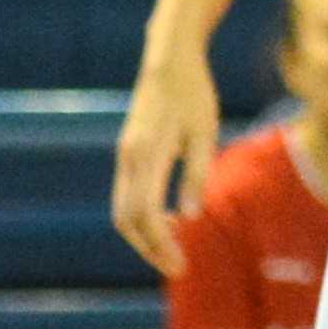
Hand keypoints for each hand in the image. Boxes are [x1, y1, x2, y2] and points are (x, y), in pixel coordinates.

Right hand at [112, 44, 219, 273]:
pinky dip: (142, 216)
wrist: (169, 61)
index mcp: (148, 154)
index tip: (180, 265)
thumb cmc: (194, 95)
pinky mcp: (127, 152)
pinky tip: (170, 220)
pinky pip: (127, 195)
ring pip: (122, 210)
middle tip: (177, 267)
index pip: (147, 214)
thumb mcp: (205, 133)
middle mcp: (129, 158)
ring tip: (173, 249)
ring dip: (144, 236)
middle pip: (127, 219)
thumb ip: (196, 174)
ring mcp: (125, 156)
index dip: (161, 244)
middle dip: (149, 248)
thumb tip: (190, 216)